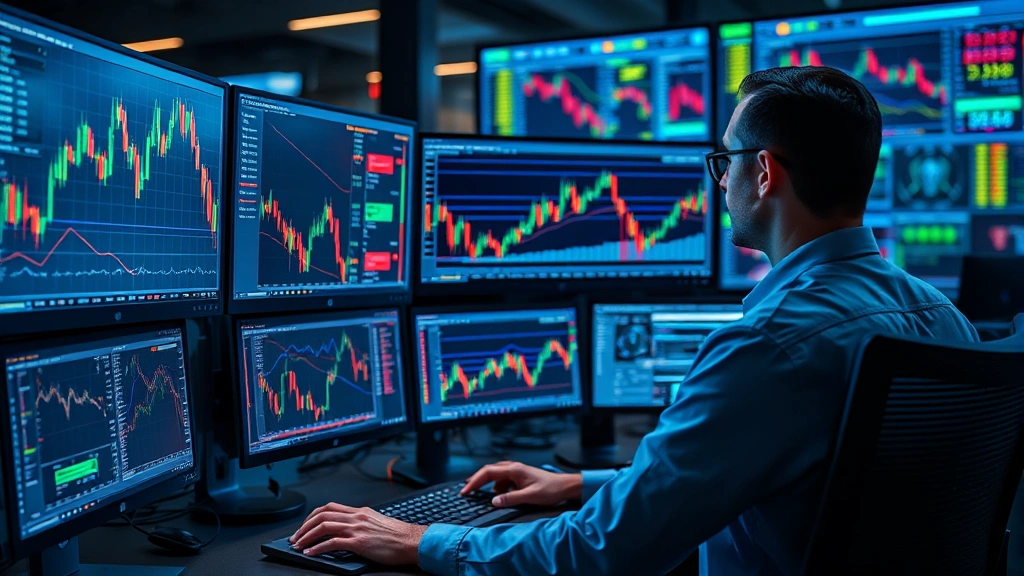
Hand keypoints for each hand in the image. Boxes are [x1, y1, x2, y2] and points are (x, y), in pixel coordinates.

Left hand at [289, 503, 427, 564]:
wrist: (412, 541)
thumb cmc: (398, 536)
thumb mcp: (376, 522)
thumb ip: (361, 522)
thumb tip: (347, 529)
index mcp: (360, 512)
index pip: (329, 508)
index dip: (312, 516)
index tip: (304, 526)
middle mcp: (356, 517)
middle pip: (322, 515)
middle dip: (304, 526)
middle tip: (295, 537)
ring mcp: (357, 529)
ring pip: (324, 527)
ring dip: (307, 536)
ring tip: (298, 545)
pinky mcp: (359, 543)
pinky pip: (333, 543)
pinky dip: (318, 548)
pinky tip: (311, 553)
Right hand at [462, 461, 582, 507]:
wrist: (565, 486)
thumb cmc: (551, 490)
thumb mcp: (529, 497)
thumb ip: (510, 499)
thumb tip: (493, 501)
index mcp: (514, 470)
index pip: (488, 472)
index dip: (474, 481)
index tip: (465, 490)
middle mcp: (514, 468)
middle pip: (489, 471)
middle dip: (476, 481)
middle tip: (466, 492)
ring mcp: (517, 472)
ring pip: (496, 476)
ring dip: (487, 485)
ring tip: (480, 495)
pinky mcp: (520, 477)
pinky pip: (503, 481)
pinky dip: (498, 488)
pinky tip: (499, 496)